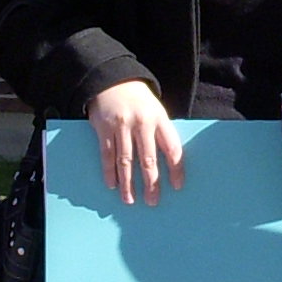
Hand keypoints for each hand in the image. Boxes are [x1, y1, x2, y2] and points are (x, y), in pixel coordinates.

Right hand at [88, 79, 184, 204]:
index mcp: (159, 119)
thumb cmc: (138, 101)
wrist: (112, 80)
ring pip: (126, 160)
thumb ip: (161, 133)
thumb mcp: (156, 111)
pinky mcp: (104, 128)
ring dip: (128, 183)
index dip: (176, 169)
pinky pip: (107, 154)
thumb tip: (169, 164)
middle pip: (148, 158)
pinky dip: (109, 171)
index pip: (172, 148)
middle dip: (151, 182)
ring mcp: (122, 126)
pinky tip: (112, 184)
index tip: (177, 186)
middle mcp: (142, 123)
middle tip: (152, 201)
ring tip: (130, 199)